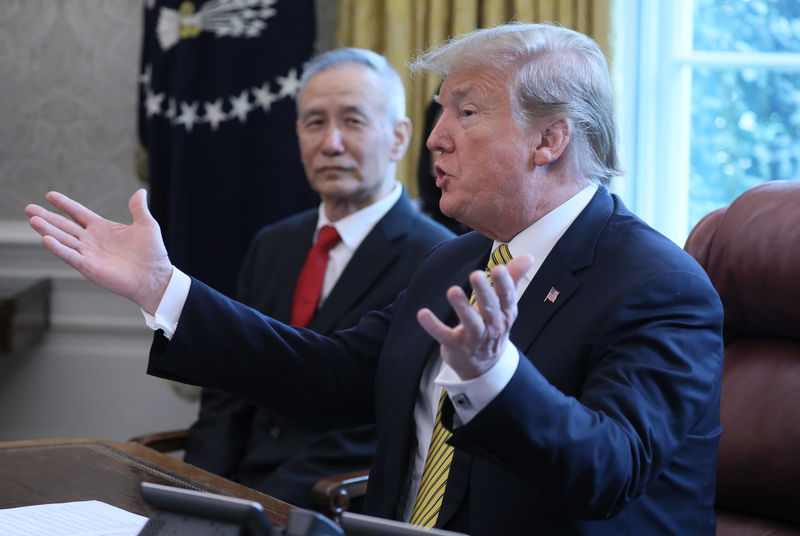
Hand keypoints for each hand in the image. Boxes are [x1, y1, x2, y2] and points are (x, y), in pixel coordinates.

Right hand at [25, 189, 172, 313]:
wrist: (155, 276)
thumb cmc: (152, 252)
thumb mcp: (146, 225)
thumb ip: (139, 208)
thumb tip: (140, 191)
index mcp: (103, 228)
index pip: (78, 213)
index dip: (65, 204)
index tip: (50, 195)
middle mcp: (92, 240)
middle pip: (64, 226)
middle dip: (47, 217)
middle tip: (29, 208)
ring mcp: (89, 253)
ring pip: (63, 239)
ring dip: (48, 230)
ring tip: (33, 220)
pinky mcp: (89, 267)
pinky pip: (70, 256)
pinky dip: (58, 248)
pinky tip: (46, 239)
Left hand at [417, 254, 534, 379]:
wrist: (485, 364)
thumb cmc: (494, 325)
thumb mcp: (506, 304)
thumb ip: (514, 279)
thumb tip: (529, 256)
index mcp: (506, 312)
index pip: (507, 297)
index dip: (504, 283)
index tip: (498, 268)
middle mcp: (493, 326)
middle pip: (489, 308)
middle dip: (483, 291)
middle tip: (475, 274)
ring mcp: (474, 338)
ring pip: (470, 323)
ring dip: (462, 307)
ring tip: (452, 291)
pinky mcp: (456, 345)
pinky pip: (444, 335)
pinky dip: (433, 326)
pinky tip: (422, 313)